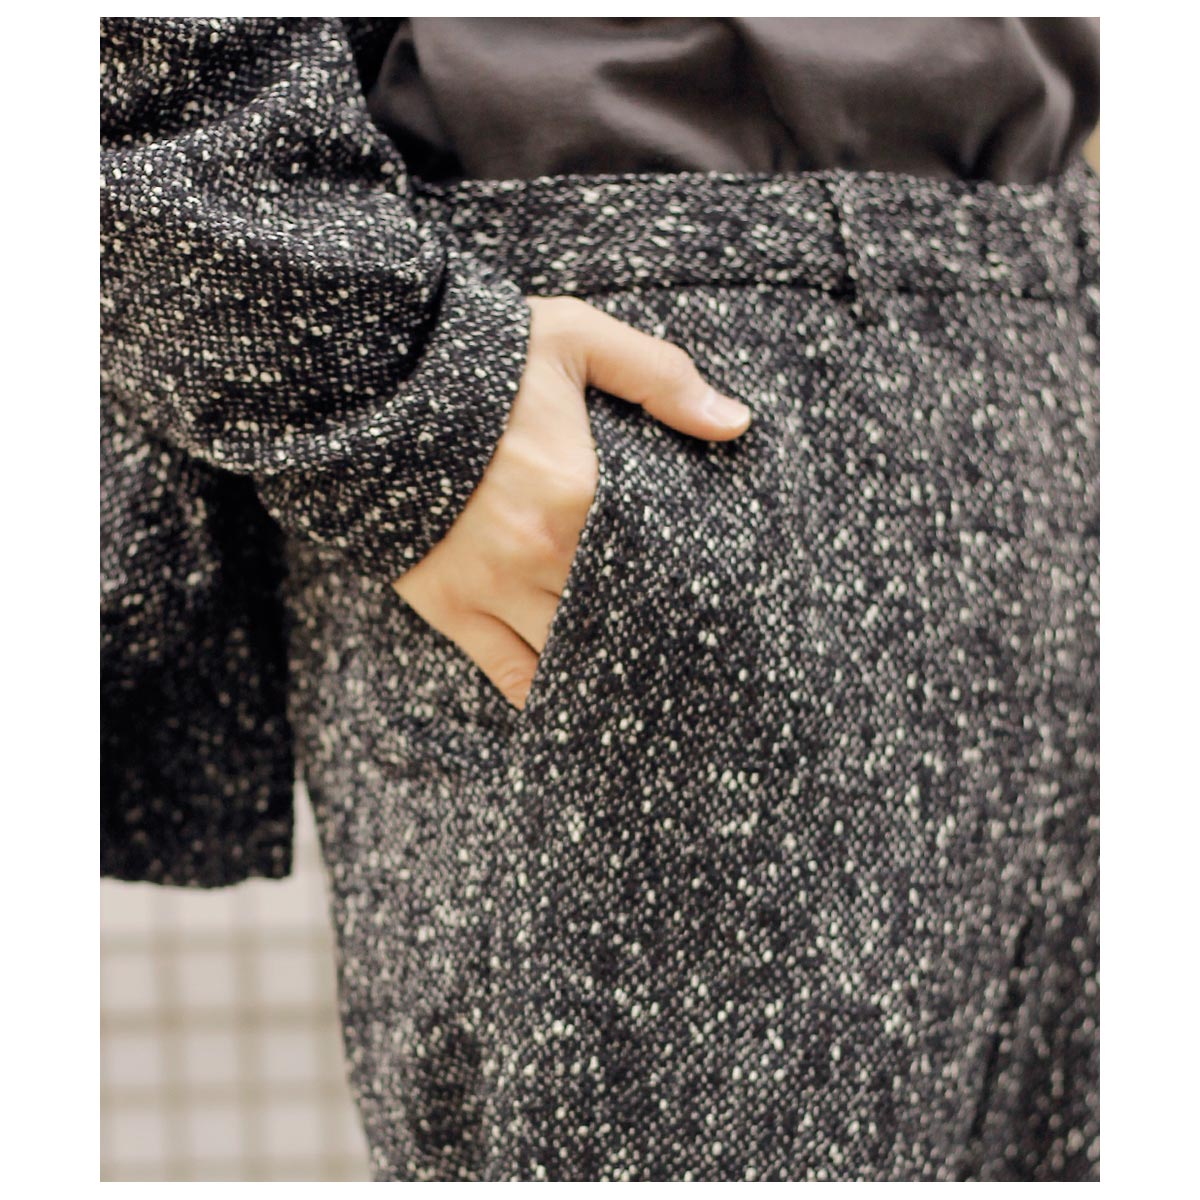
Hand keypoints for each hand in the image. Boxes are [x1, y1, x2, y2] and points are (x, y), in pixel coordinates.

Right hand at [393, 295, 751, 708]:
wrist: (371, 383)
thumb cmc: (481, 359)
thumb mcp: (576, 340)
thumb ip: (659, 377)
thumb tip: (736, 424)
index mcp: (581, 495)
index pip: (654, 560)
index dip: (685, 586)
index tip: (713, 601)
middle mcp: (541, 553)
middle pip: (615, 613)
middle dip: (650, 630)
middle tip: (687, 652)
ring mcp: (493, 586)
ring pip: (567, 651)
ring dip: (601, 664)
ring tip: (637, 678)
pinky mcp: (451, 606)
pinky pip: (507, 670)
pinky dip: (542, 693)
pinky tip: (571, 700)